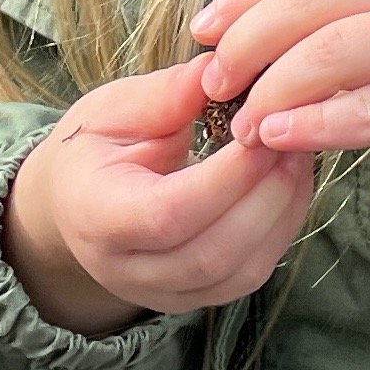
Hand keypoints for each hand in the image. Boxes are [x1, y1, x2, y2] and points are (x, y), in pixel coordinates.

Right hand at [3, 58, 313, 337]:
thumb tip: (216, 72)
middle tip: (292, 140)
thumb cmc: (93, 150)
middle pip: (212, 253)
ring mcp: (165, 294)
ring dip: (282, 212)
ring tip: (296, 157)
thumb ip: (163, 97)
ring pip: (240, 273)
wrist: (72, 204)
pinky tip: (289, 185)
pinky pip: (251, 275)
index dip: (225, 178)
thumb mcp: (111, 110)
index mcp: (97, 218)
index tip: (261, 131)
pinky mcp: (197, 298)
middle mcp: (127, 270)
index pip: (169, 214)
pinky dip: (281, 230)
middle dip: (265, 195)